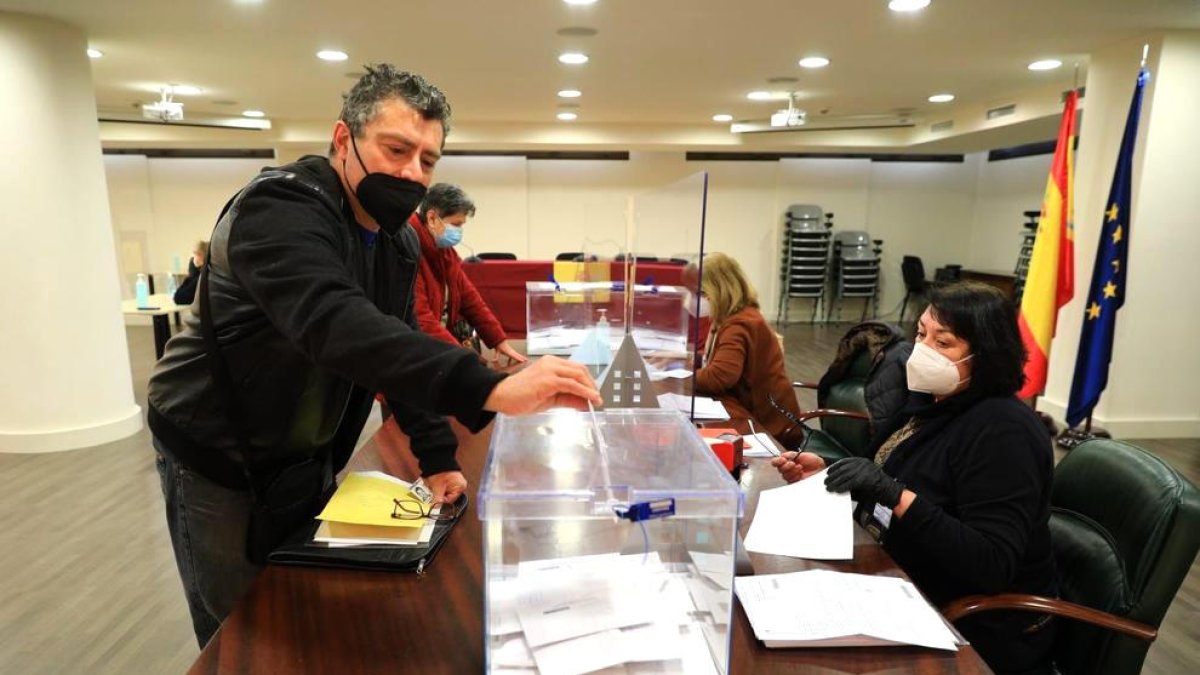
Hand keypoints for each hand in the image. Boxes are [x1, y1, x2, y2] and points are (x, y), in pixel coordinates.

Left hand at [423, 470, 467, 504]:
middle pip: (445, 496)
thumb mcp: (438, 487)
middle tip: (430, 491)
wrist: (435, 457)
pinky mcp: (445, 479)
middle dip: (436, 494)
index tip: (432, 501)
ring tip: (429, 485)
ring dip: (434, 490)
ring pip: (441, 492)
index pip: (449, 501)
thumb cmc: (440, 469)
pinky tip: (429, 482)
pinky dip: (433, 486)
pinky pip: (439, 486)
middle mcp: (457, 485)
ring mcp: (451, 482)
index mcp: (460, 487)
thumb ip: (437, 499)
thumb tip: (435, 508)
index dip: (440, 501)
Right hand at [484, 355, 600, 414]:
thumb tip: (586, 403)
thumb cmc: (520, 397)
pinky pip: (572, 385)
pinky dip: (585, 392)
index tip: (594, 393)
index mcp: (551, 364)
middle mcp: (551, 363)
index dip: (588, 381)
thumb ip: (568, 399)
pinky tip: (591, 399)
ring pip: (578, 375)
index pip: (575, 369)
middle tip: (597, 398)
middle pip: (580, 370)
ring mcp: (550, 370)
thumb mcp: (550, 399)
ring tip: (597, 400)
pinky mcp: (548, 380)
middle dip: (592, 384)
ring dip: (591, 388)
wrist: (500, 396)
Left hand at [494, 340, 527, 364]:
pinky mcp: (511, 351)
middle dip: (522, 358)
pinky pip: (515, 355)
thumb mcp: (497, 351)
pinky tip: (518, 360)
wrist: (499, 340)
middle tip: (527, 360)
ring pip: (518, 355)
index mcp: (509, 352)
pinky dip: (518, 357)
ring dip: (522, 357)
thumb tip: (493, 360)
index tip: (522, 361)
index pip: (514, 356)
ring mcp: (512, 351)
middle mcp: (511, 351)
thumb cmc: (499, 346)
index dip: (518, 359)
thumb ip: (496, 356)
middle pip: (518, 356)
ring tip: (526, 359)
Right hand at [770, 451, 825, 482]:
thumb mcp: (800, 454)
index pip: (776, 462)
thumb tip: (782, 455)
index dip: (777, 461)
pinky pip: (790, 481)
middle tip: (793, 463)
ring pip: (785, 475)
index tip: (782, 459)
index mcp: (787, 462)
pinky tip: (800, 473)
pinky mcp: (795, 483)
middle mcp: (788, 470)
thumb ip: (790, 454)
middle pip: (780, 470)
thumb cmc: (812, 461)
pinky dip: (795, 476)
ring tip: (800, 467)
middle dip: (786, 466)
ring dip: (792, 470)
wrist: (820, 467)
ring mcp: (791, 477)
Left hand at [824, 457, 904, 507]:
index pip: (845, 462)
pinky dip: (842, 487)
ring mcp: (865, 470)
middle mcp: (863, 463)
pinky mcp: (865, 479)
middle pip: (843, 468)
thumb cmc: (877, 487)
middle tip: (825, 481)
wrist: (890, 492)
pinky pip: (850, 483)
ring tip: (828, 487)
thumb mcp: (864, 477)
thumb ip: (852, 477)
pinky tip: (836, 490)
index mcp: (863, 461)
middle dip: (833, 475)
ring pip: (845, 475)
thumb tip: (837, 480)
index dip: (835, 467)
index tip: (828, 471)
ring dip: (835, 482)